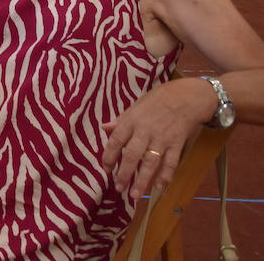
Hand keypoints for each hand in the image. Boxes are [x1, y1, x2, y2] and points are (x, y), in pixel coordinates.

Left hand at [102, 77, 214, 194]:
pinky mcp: (177, 144)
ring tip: (135, 195)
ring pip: (150, 162)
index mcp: (132, 120)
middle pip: (132, 155)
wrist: (187, 96)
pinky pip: (171, 163)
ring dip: (142, 180)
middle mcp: (145, 130)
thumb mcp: (136, 105)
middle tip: (118, 188)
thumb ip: (121, 120)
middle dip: (124, 173)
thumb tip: (104, 128)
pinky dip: (165, 176)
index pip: (116, 140)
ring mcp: (162, 138)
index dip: (109, 155)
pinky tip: (159, 188)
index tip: (105, 169)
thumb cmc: (159, 99)